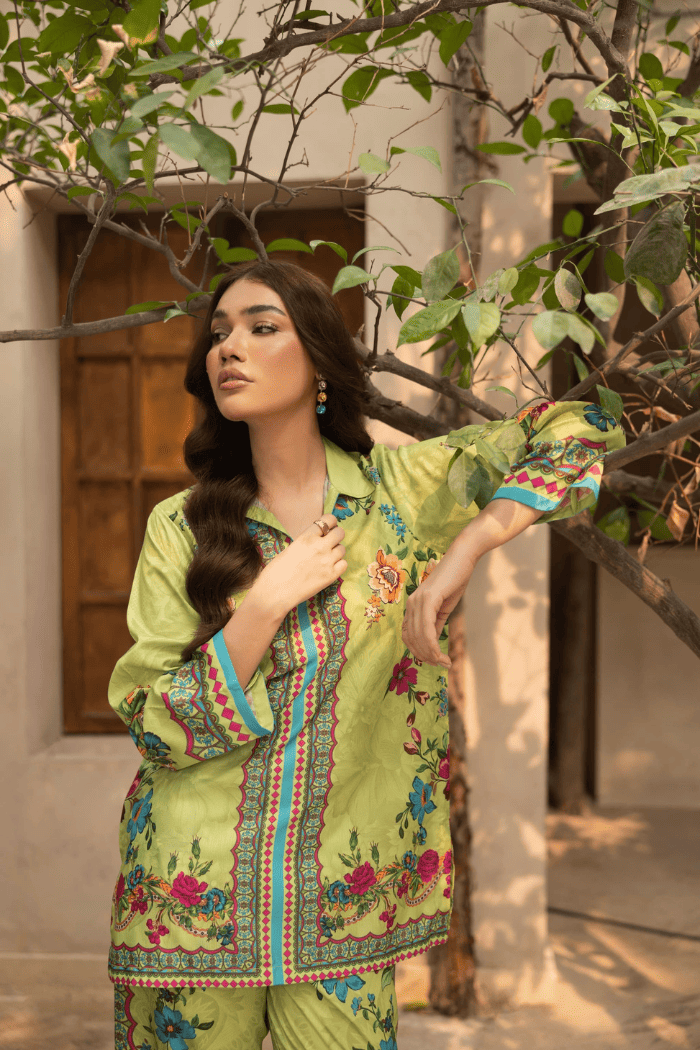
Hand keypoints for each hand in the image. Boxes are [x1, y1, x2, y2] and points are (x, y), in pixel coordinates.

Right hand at [257, 514, 345, 616]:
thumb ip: (307, 542)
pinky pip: (344, 564)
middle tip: (330, 542)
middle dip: (336, 536)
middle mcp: (319, 546)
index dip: (330, 523)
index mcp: (307, 537)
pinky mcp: (331, 576)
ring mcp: (327, 561)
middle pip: (340, 533)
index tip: (328, 527)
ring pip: (342, 549)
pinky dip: (339, 565)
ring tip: (327, 558)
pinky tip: (330, 568)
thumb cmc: (277, 571)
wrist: (275, 592)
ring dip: (336, 552)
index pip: (328, 519)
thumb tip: (317, 540)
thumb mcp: (291, 548)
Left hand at [401, 546, 476, 668]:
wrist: (463, 559)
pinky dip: (432, 645)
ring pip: (419, 637)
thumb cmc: (454, 581)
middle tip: (442, 665)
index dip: (418, 652)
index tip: (434, 661)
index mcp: (412, 606)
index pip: (408, 635)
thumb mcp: (443, 608)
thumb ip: (435, 624)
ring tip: (444, 662)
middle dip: (426, 656)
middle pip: (412, 639)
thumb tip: (431, 643)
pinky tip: (441, 653)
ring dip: (430, 654)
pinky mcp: (428, 599)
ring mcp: (418, 601)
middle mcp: (411, 604)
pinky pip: (427, 628)